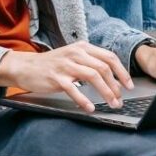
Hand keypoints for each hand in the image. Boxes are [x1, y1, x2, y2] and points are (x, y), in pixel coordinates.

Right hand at [0, 40, 133, 112]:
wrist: (26, 66)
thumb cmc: (52, 65)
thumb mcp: (72, 58)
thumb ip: (90, 63)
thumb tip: (113, 79)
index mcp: (81, 47)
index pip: (109, 56)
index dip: (122, 72)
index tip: (129, 85)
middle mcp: (75, 53)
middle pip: (103, 67)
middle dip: (116, 86)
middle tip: (121, 99)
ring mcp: (65, 64)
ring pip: (93, 76)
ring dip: (106, 92)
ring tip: (112, 104)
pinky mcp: (56, 77)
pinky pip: (74, 89)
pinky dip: (84, 100)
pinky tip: (90, 108)